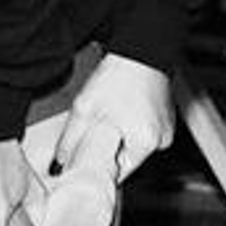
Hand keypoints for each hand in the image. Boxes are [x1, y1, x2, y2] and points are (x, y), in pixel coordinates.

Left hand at [56, 52, 173, 181]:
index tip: (86, 161)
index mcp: (144, 142)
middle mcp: (160, 140)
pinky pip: (142, 134)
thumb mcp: (85, 109)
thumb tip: (60, 164)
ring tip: (111, 116)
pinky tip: (122, 111)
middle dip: (108, 152)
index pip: (117, 175)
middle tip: (96, 131)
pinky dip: (130, 128)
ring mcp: (165, 130)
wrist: (140, 50)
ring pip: (133, 147)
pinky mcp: (165, 121)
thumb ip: (69, 142)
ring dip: (119, 139)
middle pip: (125, 161)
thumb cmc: (119, 75)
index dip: (98, 169)